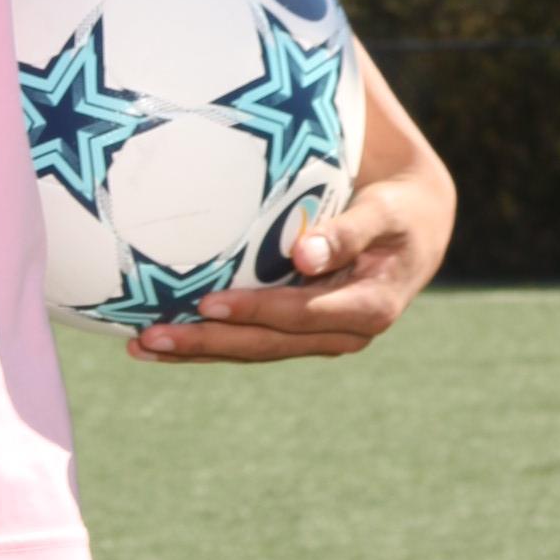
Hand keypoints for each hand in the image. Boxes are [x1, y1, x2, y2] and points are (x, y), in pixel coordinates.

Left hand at [129, 163, 454, 364]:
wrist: (417, 229)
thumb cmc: (398, 209)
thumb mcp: (385, 213)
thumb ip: (349, 231)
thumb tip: (305, 256)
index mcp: (368, 308)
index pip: (300, 315)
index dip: (255, 311)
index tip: (207, 303)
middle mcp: (343, 333)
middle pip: (267, 345)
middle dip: (208, 345)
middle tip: (150, 339)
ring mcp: (320, 337)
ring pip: (254, 350)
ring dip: (199, 350)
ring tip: (141, 347)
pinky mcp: (301, 330)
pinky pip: (252, 340)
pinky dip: (210, 341)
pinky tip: (164, 340)